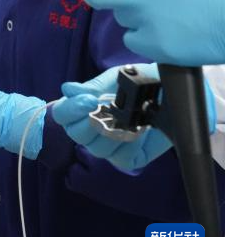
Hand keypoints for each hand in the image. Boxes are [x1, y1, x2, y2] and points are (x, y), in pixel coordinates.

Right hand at [53, 63, 216, 171]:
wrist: (174, 91)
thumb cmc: (144, 80)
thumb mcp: (117, 78)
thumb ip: (93, 87)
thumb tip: (67, 90)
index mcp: (83, 108)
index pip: (62, 115)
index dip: (70, 110)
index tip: (89, 101)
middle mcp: (92, 129)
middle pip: (77, 135)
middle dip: (92, 122)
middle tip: (110, 108)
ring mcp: (111, 145)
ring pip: (98, 150)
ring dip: (114, 133)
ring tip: (130, 118)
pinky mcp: (132, 158)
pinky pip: (121, 159)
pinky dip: (131, 146)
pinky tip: (141, 131)